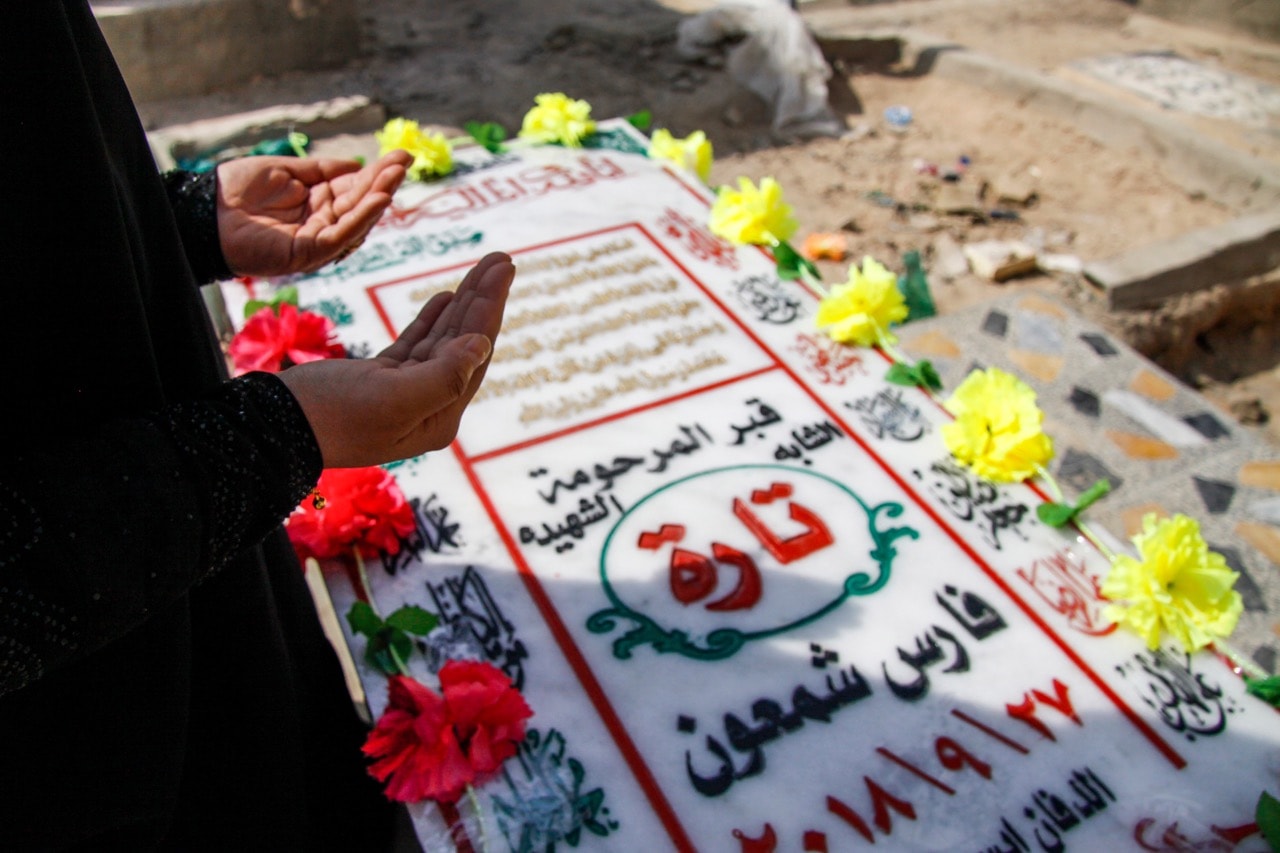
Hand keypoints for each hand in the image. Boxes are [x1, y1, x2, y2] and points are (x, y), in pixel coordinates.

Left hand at [215, 151, 412, 276]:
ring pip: (357, 221)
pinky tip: (376, 201)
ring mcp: (316, 240)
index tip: (401, 156)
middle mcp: (322, 223)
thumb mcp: (285, 170)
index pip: (354, 187)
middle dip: (384, 182)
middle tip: (405, 161)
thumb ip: (320, 170)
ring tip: (395, 177)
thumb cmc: (235, 190)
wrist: (204, 211)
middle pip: (360, 203)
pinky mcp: (308, 254)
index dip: (377, 172)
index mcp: (317, 202)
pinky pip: (341, 237)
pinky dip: (361, 220)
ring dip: (378, 199)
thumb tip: (355, 165)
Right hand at [278, 252, 515, 467]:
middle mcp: (429, 408)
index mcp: (439, 417)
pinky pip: (417, 345)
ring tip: (483, 268)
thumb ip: (443, 375)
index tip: (505, 267)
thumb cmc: (331, 415)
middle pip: (464, 343)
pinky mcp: (380, 382)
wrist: (275, 427)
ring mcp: (405, 395)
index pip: (474, 352)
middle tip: (501, 258)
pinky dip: (432, 320)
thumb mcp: (392, 398)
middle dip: (483, 299)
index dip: (490, 307)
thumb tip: (483, 344)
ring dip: (462, 303)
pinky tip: (447, 296)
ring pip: (442, 340)